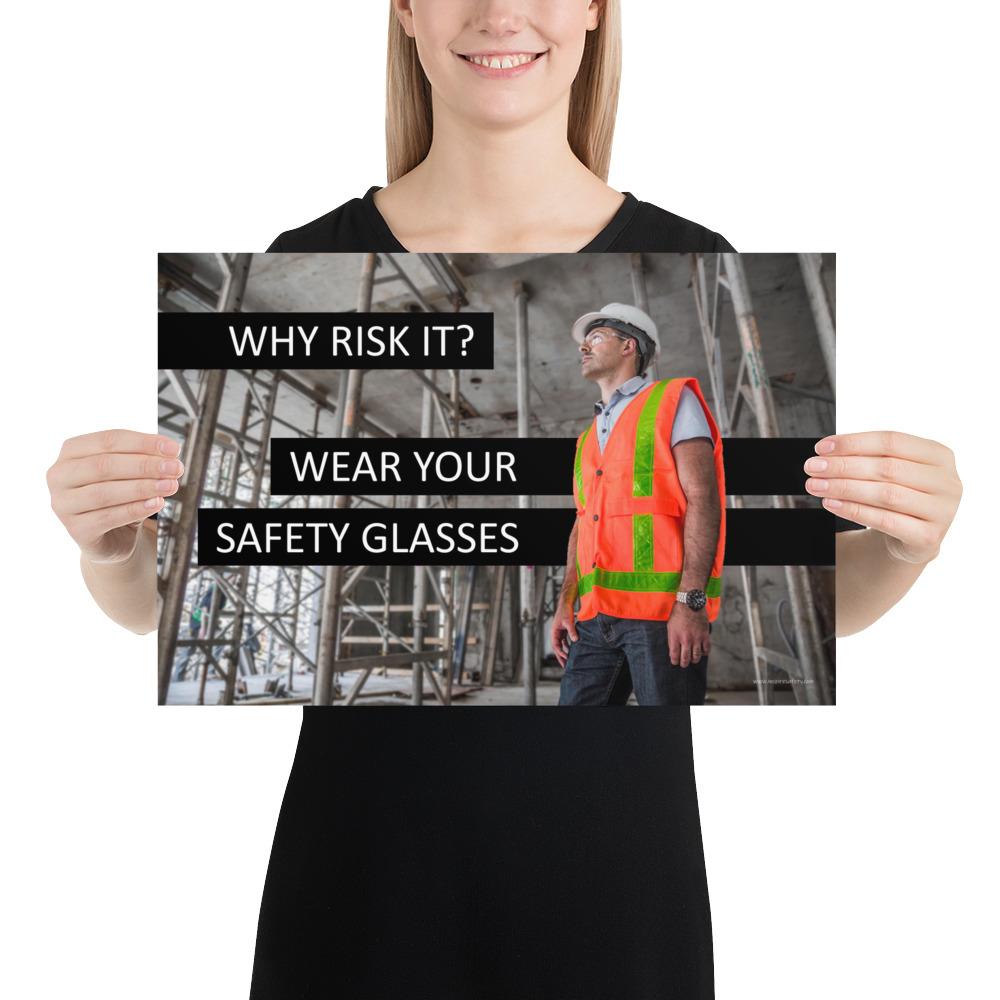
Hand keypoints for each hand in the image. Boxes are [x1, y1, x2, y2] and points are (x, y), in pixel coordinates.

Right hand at [47, 429, 182, 563]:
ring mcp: (63, 503)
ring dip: (142, 487)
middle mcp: (59, 475)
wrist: (112, 536)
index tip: (173, 448)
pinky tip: (156, 503)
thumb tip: (170, 452)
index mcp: (71, 452)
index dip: (143, 442)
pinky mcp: (75, 529)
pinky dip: (135, 509)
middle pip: (104, 465)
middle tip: (175, 468)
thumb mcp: (130, 472)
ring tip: (170, 485)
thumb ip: (144, 458)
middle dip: (145, 465)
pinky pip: (108, 517)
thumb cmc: (119, 496)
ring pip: (104, 492)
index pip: (108, 440)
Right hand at [551, 594, 578, 667]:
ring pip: (561, 646)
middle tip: (565, 667)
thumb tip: (575, 640)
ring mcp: (559, 633)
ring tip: (569, 661)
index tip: (566, 659)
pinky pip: (565, 642)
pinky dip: (568, 647)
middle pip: (557, 648)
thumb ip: (572, 631)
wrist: (566, 603)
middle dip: (561, 657)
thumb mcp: (569, 622)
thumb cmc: (565, 611)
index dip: (560, 653)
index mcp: (554, 632)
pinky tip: (573, 651)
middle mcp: (555, 634)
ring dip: (565, 653)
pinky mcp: (564, 631)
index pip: (555, 646)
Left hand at [667, 602, 710, 666]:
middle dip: (684, 664)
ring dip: (694, 660)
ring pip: (696, 656)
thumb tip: (673, 652)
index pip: (674, 655)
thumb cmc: (678, 613)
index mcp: (675, 637)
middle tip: (684, 664)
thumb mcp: (670, 626)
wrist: (690, 603)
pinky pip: (706, 649)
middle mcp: (685, 639)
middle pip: (685, 658)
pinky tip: (701, 651)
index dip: (675, 661)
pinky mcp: (705, 635)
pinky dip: (704, 653)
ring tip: (692, 660)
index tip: (675, 662)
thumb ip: (672, 639)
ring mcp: (696, 638)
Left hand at [804, 431, 961, 563]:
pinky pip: (885, 521)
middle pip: (887, 468)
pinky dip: (854, 511)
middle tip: (812, 467)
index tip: (821, 448)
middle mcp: (947, 481)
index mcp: (939, 455)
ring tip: (816, 485)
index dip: (854, 443)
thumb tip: (826, 453)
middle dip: (844, 466)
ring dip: (844, 488)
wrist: (914, 536)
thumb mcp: (891, 471)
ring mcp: (943, 511)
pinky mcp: (929, 537)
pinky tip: (831, 504)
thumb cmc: (899, 494)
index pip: (892, 441)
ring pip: (886, 494)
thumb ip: (868, 458)